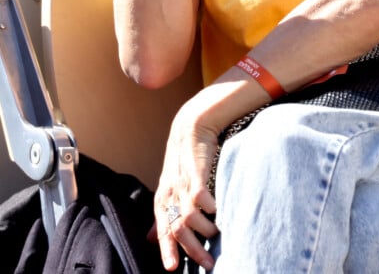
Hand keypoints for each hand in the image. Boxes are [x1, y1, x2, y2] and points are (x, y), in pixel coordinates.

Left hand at [153, 96, 220, 270]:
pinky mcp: (196, 172)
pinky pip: (201, 197)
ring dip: (205, 230)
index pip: (162, 230)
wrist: (192, 126)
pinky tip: (218, 210)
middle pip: (177, 229)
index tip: (173, 269)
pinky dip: (210, 208)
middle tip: (208, 263)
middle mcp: (170, 193)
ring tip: (217, 232)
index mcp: (162, 199)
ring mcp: (182, 183)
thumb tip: (152, 239)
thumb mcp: (170, 187)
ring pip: (189, 217)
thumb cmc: (183, 160)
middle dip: (192, 250)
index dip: (167, 250)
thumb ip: (164, 213)